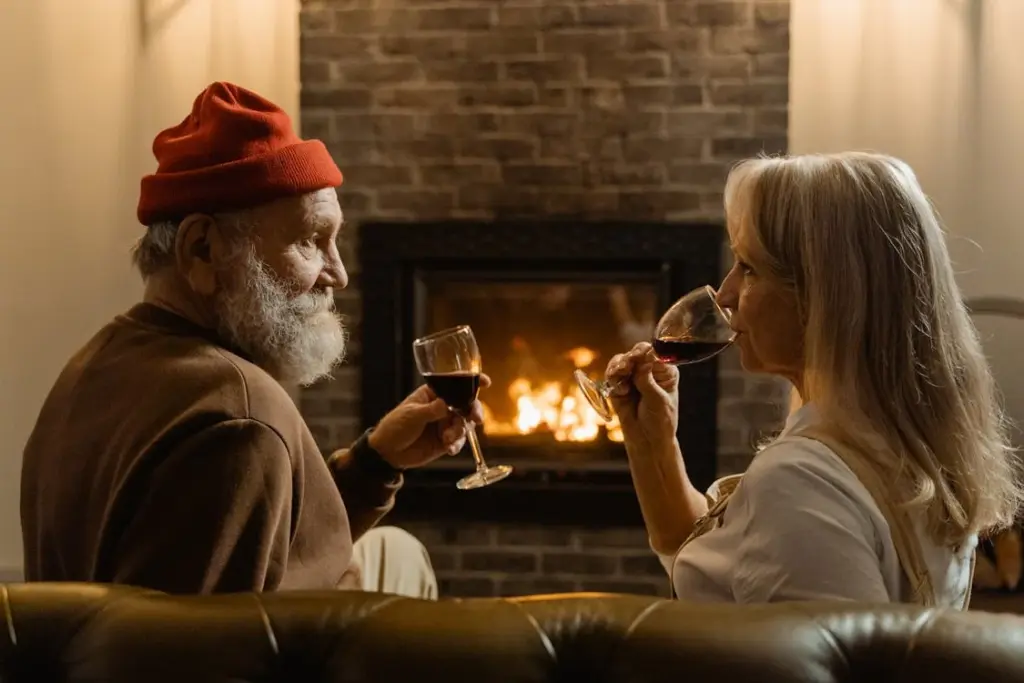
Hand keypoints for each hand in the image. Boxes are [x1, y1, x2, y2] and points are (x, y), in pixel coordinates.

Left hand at [368, 375, 490, 468]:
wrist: (388, 453)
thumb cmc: (395, 426)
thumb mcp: (411, 415)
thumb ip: (430, 410)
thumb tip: (446, 404)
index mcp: (433, 394)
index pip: (455, 384)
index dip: (471, 381)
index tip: (486, 382)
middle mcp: (442, 407)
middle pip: (466, 404)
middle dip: (473, 410)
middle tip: (475, 418)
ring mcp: (445, 424)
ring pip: (464, 423)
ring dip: (460, 430)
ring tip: (448, 438)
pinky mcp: (446, 441)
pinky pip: (459, 440)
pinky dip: (457, 443)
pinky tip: (448, 448)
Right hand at [606, 342, 678, 451]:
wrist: (647, 441)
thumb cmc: (660, 422)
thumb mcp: (658, 401)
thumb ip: (648, 380)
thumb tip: (643, 359)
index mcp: (665, 371)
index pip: (654, 353)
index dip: (644, 353)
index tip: (637, 356)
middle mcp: (649, 370)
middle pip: (635, 353)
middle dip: (628, 359)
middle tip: (625, 367)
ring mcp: (633, 376)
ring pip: (621, 361)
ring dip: (618, 367)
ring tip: (619, 376)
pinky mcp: (619, 385)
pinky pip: (611, 374)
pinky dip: (613, 379)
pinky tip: (620, 391)